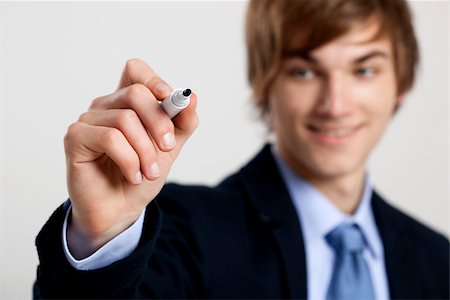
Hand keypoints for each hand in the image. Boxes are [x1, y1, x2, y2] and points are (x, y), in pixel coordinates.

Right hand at [64, 58, 197, 257]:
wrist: (122, 210)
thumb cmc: (142, 176)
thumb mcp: (169, 149)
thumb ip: (182, 124)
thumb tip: (192, 98)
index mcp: (127, 103)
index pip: (136, 71)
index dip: (155, 81)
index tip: (171, 102)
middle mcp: (106, 106)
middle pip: (135, 93)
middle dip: (159, 123)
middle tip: (168, 147)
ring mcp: (88, 120)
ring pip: (125, 119)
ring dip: (145, 151)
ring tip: (149, 173)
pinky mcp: (75, 137)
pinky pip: (110, 138)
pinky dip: (129, 160)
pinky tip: (133, 176)